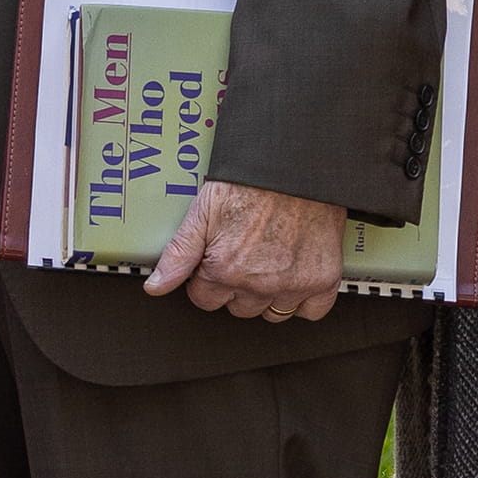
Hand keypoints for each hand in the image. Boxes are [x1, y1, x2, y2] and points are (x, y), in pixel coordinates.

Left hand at [144, 180, 347, 320]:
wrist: (296, 165)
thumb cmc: (252, 182)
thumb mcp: (203, 211)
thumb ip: (179, 253)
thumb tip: (156, 286)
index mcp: (225, 270)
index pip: (206, 299)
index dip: (208, 277)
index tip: (219, 259)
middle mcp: (258, 284)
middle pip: (239, 308)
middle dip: (237, 286)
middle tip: (247, 254)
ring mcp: (292, 285)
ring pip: (272, 313)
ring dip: (269, 294)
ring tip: (271, 261)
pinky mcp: (322, 280)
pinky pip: (310, 311)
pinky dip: (305, 299)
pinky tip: (296, 275)